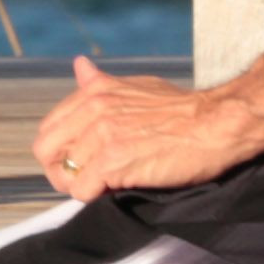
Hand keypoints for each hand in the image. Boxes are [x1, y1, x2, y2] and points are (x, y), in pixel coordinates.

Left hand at [30, 56, 263, 199]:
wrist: (217, 123)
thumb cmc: (184, 109)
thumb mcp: (137, 87)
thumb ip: (102, 83)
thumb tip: (80, 66)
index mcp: (94, 91)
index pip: (50, 127)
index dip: (59, 150)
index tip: (76, 162)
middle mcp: (92, 109)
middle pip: (46, 150)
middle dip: (59, 170)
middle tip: (81, 181)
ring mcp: (102, 135)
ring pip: (64, 174)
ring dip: (79, 186)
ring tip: (101, 188)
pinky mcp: (114, 161)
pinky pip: (83, 190)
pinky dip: (93, 197)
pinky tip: (113, 191)